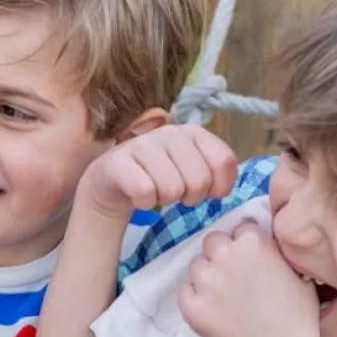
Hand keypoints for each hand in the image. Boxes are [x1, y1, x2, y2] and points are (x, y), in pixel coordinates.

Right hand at [76, 124, 237, 222]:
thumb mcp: (191, 171)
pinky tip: (138, 196)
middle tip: (177, 195)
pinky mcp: (117, 161)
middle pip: (199, 181)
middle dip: (190, 197)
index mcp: (192, 133)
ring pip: (172, 188)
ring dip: (164, 200)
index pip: (223, 161)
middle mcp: (168, 132)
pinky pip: (145, 192)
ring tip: (156, 193)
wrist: (113, 182)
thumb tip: (223, 189)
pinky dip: (144, 203)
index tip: (208, 193)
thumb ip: (214, 171)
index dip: (219, 186)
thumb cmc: (158, 178)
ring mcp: (141, 145)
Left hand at [178, 221, 320, 336]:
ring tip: (222, 297)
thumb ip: (277, 253)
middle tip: (233, 276)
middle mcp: (225, 253)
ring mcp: (205, 279)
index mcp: (253, 240)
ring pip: (196, 266)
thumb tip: (267, 250)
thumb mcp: (298, 272)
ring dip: (206, 276)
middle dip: (221, 254)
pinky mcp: (190, 304)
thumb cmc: (297, 316)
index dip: (245, 244)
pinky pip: (185, 293)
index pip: (240, 228)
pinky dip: (194, 300)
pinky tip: (211, 312)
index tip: (251, 260)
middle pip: (212, 241)